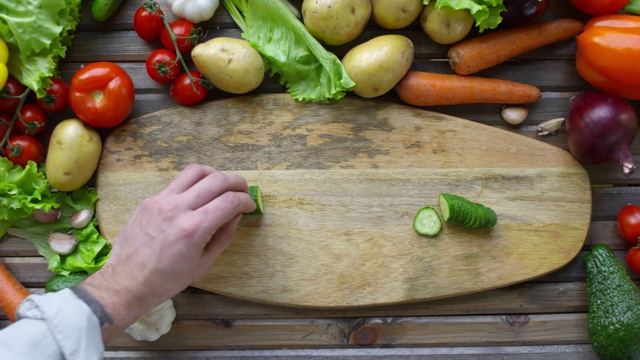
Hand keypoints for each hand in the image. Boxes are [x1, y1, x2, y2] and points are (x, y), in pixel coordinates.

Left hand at [80, 164, 255, 340]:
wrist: (126, 281)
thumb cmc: (167, 279)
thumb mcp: (204, 263)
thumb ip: (224, 235)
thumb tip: (235, 214)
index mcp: (194, 228)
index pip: (230, 201)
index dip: (246, 200)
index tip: (250, 205)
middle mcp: (178, 208)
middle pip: (217, 179)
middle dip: (236, 182)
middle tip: (243, 191)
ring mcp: (161, 200)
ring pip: (195, 171)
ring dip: (215, 174)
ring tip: (221, 186)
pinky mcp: (150, 199)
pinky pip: (178, 182)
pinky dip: (194, 184)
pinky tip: (197, 196)